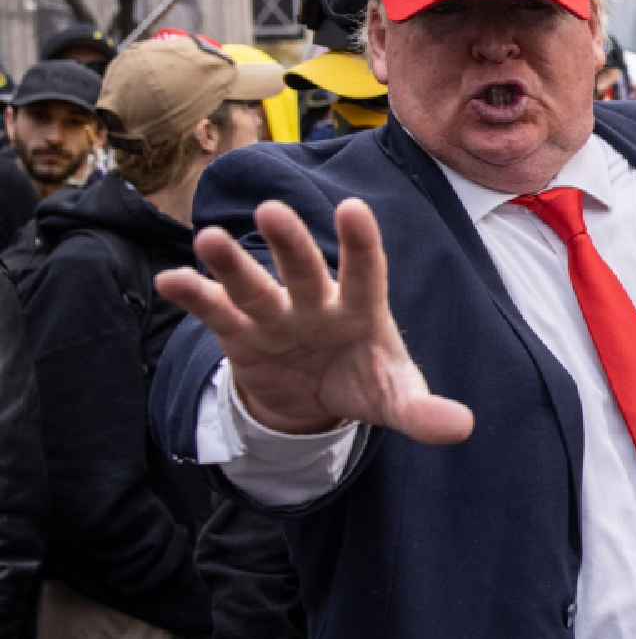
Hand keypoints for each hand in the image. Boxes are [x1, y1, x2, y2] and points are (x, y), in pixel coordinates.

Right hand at [156, 198, 473, 444]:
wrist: (315, 397)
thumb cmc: (363, 380)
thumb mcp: (395, 399)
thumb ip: (423, 411)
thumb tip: (462, 428)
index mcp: (361, 309)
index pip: (365, 273)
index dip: (360, 244)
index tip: (352, 210)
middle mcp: (316, 303)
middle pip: (303, 270)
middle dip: (290, 244)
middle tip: (272, 211)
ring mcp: (275, 316)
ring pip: (253, 286)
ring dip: (231, 265)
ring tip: (210, 240)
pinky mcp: (239, 334)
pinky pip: (215, 312)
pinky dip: (193, 296)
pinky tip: (171, 280)